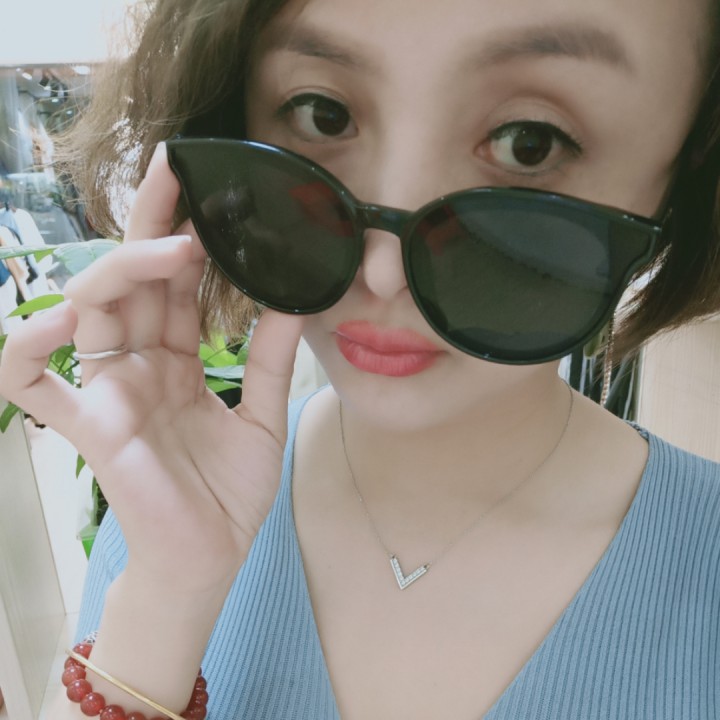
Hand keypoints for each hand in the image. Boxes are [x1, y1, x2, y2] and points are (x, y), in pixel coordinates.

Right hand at [0, 143, 303, 593]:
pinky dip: (27, 349)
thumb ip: (270, 357)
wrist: (212, 556)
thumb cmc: (230, 491)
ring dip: (120, 271)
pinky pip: (30, 384)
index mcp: (177, 358)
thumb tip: (298, 297)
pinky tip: (61, 320)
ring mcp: (110, 391)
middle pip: (133, 280)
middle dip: (151, 225)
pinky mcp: (90, 427)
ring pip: (90, 311)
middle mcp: (139, 364)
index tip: (206, 189)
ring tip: (171, 249)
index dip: (186, 236)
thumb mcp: (262, 414)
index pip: (175, 283)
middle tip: (176, 174)